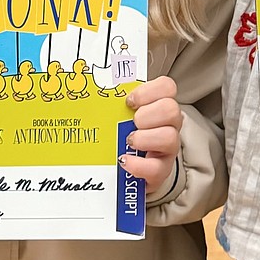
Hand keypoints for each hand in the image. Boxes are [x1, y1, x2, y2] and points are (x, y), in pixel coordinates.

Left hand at [121, 75, 182, 191]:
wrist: (126, 171)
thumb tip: (88, 95)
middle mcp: (168, 125)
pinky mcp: (161, 171)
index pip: (167, 87)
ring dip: (145, 138)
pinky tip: (124, 160)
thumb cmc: (122, 137)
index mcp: (158, 106)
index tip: (130, 101)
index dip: (149, 91)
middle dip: (147, 114)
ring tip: (129, 141)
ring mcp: (167, 149)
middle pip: (171, 109)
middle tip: (132, 122)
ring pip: (169, 137)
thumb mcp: (119, 116)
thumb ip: (112, 104)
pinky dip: (138, 164)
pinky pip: (156, 168)